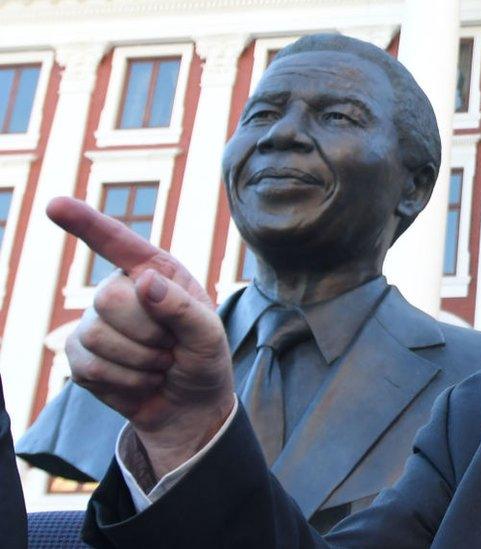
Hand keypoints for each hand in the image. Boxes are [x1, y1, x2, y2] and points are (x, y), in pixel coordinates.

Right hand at [51, 197, 235, 477]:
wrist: (190, 407)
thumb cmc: (204, 361)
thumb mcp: (210, 336)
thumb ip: (184, 309)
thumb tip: (144, 281)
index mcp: (156, 273)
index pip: (117, 243)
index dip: (86, 223)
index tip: (54, 204)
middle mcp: (121, 290)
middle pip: (108, 298)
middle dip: (148, 333)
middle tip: (172, 348)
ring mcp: (95, 322)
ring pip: (99, 336)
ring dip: (141, 362)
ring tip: (159, 365)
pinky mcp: (80, 356)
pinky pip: (90, 367)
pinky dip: (126, 382)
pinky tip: (141, 381)